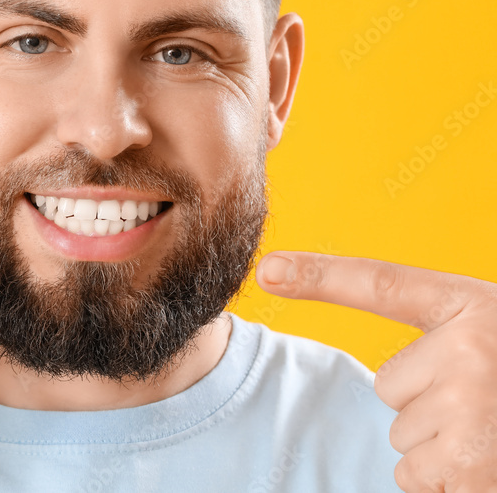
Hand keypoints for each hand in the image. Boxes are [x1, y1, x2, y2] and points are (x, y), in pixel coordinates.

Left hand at [257, 251, 496, 492]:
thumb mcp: (491, 340)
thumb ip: (449, 344)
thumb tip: (379, 374)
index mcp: (477, 309)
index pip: (384, 284)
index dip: (321, 275)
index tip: (268, 269)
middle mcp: (470, 350)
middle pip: (390, 388)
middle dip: (432, 406)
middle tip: (492, 409)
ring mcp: (469, 408)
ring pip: (405, 438)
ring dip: (444, 449)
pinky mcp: (468, 466)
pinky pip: (416, 478)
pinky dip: (449, 484)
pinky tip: (489, 466)